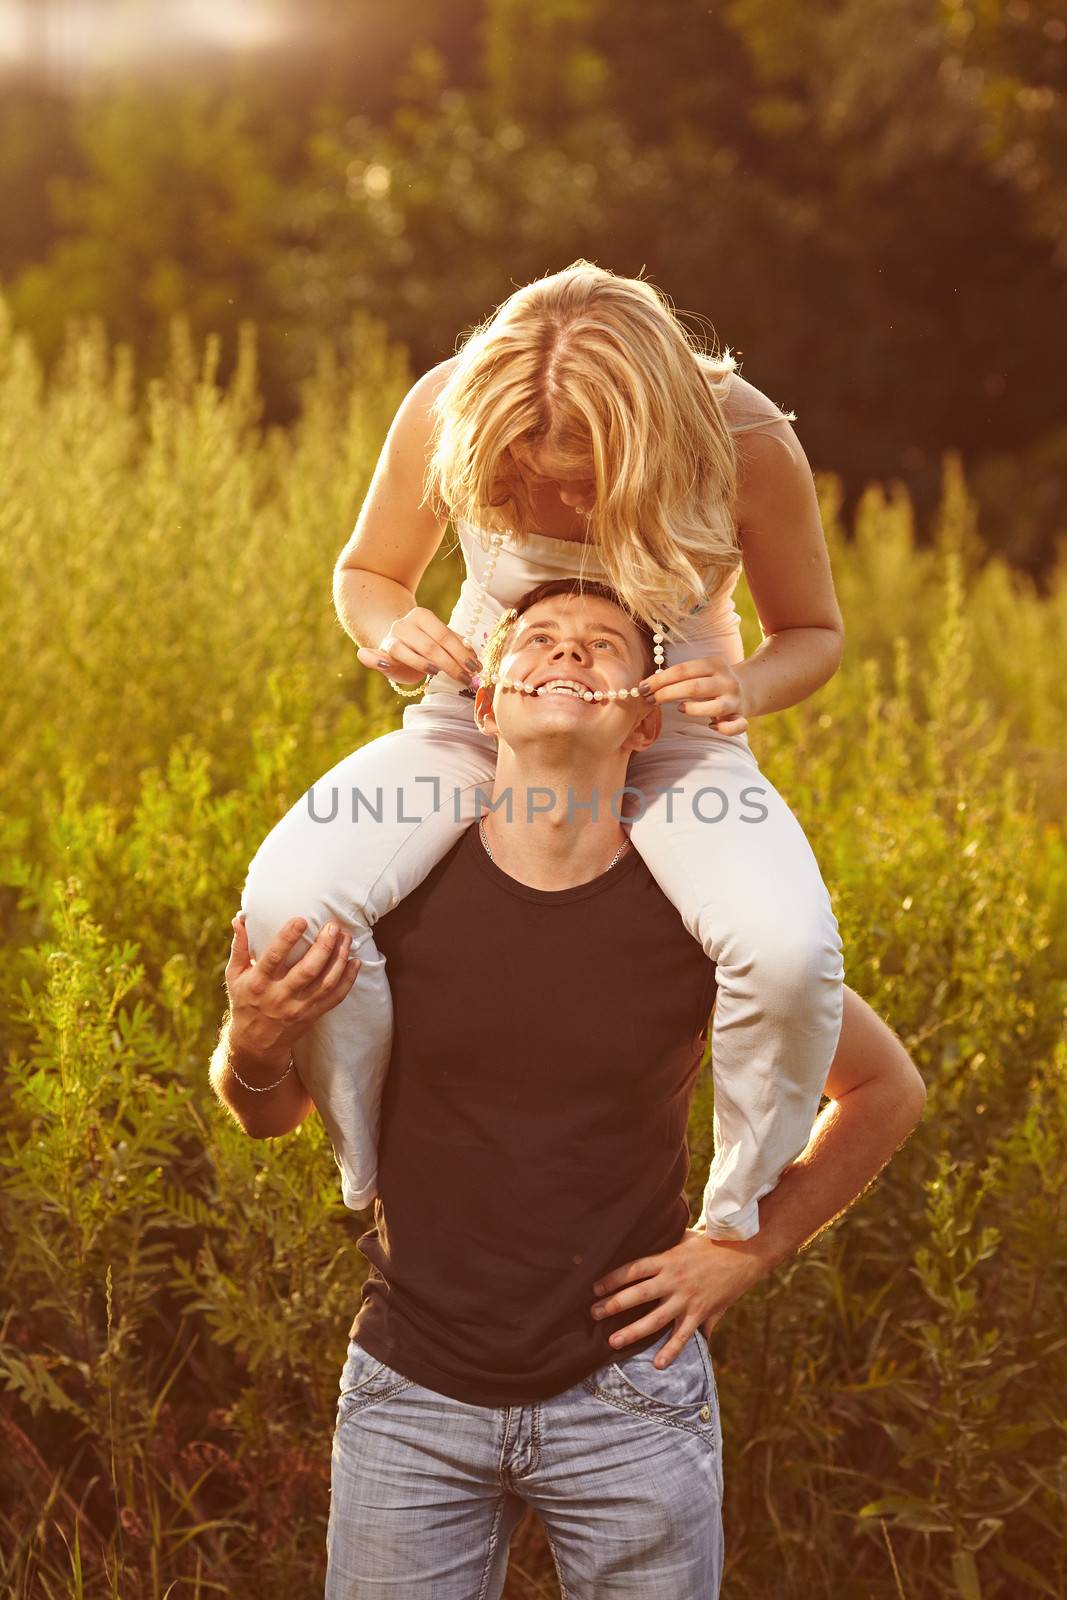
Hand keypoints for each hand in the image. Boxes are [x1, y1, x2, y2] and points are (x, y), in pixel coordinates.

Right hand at [225, 915, 359, 1061]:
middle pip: (308, 970)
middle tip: (333, 926)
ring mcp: (298, 1007)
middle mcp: (279, 996)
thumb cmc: (245, 1000)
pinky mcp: (313, 1014)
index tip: (301, 920)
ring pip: (326, 983)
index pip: (273, 957)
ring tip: (347, 938)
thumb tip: (239, 919)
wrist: (255, 1042)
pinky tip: (355, 962)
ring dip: (340, 959)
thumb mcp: (234, 975)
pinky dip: (348, 979)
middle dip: (324, 946)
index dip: (287, 938)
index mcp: (258, 982)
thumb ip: (239, 947)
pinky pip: (335, 997)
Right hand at [355, 606, 481, 687]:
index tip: (476, 668)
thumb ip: (455, 644)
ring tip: (439, 675)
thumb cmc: (423, 644)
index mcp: (423, 616)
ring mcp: (391, 638)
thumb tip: (474, 655)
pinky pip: (374, 657)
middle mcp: (405, 624)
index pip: (445, 635)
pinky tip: (380, 662)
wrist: (395, 644)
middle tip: (466, 679)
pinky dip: (373, 659)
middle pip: (430, 646)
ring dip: (424, 665)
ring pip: (408, 652)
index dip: (461, 653)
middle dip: (450, 664)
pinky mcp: (380, 653)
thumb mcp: (439, 641)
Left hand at [590, 1227, 767, 1367]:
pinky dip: (670, 1351)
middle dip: (613, 1304)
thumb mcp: (686, 1237)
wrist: (745, 1252)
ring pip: (655, 1318)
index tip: (594, 1287)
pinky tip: (657, 1364)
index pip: (632, 1269)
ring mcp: (686, 1298)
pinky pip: (683, 1336)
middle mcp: (673, 1279)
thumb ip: (668, 1240)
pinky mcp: (701, 1312)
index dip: (612, 1278)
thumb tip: (653, 1234)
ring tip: (613, 1341)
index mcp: (667, 1259)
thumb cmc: (713, 1243)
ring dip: (632, 1331)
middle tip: (593, 1313)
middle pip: (637, 1294)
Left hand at [638, 654, 748, 734]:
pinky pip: (735, 726)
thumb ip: (678, 676)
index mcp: (714, 664)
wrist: (748, 687)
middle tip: (650, 700)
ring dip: (693, 710)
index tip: (642, 688)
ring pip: (715, 707)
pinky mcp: (741, 717)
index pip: (682, 670)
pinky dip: (723, 729)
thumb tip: (645, 686)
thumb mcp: (699, 670)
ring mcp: (735, 700)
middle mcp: (726, 681)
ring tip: (680, 709)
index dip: (659, 680)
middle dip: (667, 694)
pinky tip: (711, 726)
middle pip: (694, 687)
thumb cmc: (711, 680)